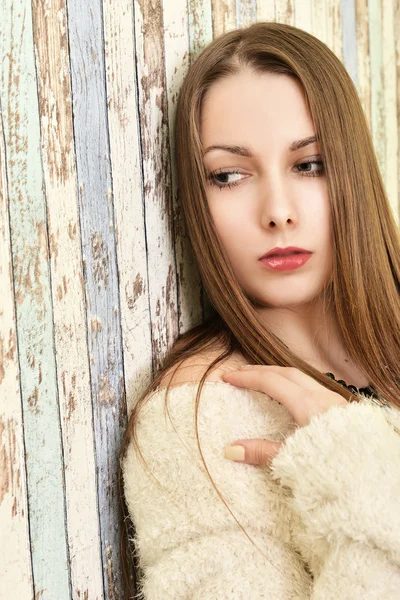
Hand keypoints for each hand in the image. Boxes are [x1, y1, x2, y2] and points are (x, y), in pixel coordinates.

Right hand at [222, 364, 347, 466]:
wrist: (371, 478)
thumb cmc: (334, 469)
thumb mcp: (293, 461)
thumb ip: (261, 452)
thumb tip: (230, 450)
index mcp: (308, 405)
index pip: (271, 382)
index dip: (247, 378)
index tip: (228, 377)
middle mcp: (322, 396)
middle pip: (285, 371)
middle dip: (260, 370)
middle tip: (240, 372)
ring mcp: (335, 400)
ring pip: (301, 375)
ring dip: (278, 373)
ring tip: (260, 378)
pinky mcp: (342, 408)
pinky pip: (313, 384)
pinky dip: (293, 382)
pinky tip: (288, 392)